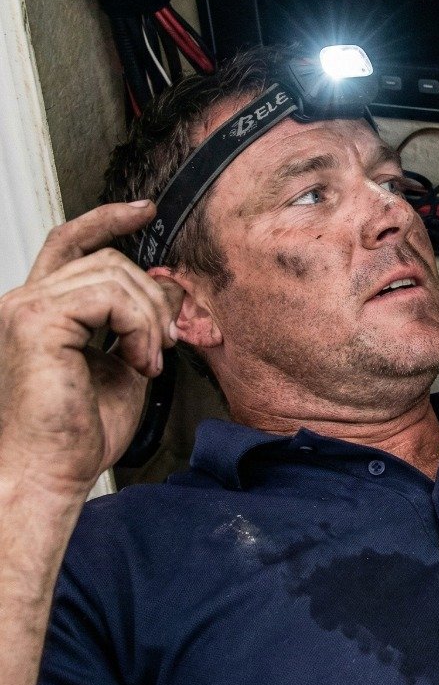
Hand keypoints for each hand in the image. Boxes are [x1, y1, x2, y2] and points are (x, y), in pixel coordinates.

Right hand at [0, 202, 182, 503]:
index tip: (147, 212)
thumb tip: (167, 288)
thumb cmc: (77, 433)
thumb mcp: (125, 364)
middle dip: (153, 296)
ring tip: (148, 360)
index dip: (109, 220)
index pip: (72, 243)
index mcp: (42, 311)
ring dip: (148, 318)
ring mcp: (25, 308)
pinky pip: (111, 295)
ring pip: (115, 274)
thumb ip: (140, 322)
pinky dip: (139, 325)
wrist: (49, 473)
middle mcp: (25, 302)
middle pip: (109, 260)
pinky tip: (137, 360)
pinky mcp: (36, 320)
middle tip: (164, 344)